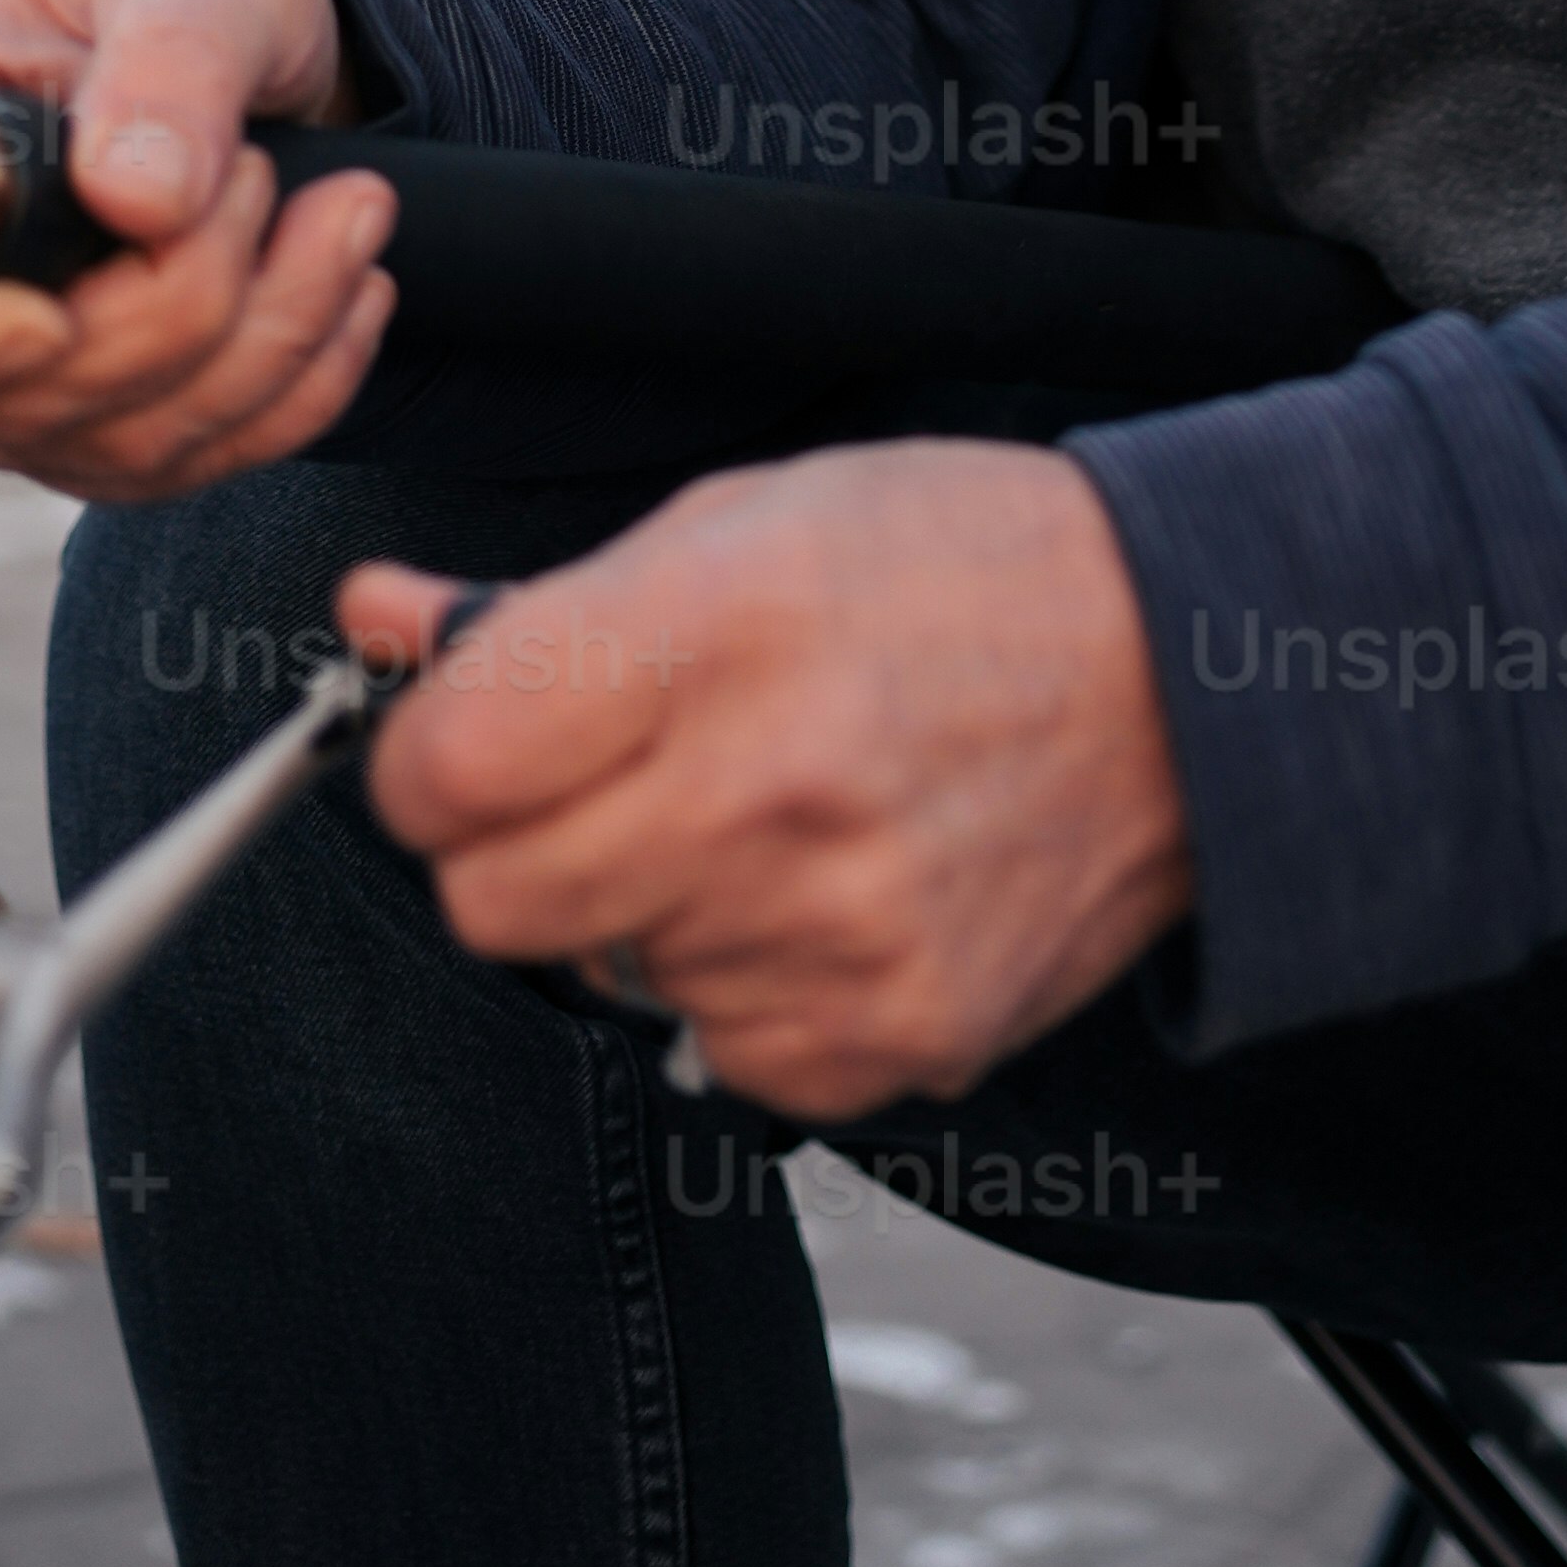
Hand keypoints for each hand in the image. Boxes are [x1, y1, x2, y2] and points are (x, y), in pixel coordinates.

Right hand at [0, 0, 394, 497]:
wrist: (261, 44)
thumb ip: (169, 63)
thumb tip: (138, 199)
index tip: (50, 319)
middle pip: (13, 397)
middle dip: (181, 302)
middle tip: (274, 174)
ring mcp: (3, 375)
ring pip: (120, 441)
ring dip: (268, 337)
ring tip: (355, 208)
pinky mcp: (96, 425)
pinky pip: (192, 460)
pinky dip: (298, 388)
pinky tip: (356, 289)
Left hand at [349, 441, 1195, 1118]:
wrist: (1193, 678)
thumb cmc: (966, 571)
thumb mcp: (746, 519)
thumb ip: (541, 603)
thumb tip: (373, 624)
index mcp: (721, 627)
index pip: (444, 769)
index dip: (434, 754)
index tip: (478, 738)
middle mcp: (771, 790)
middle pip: (492, 903)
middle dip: (513, 845)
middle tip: (609, 782)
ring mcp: (834, 935)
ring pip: (602, 976)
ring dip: (646, 908)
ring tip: (768, 812)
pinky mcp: (887, 1042)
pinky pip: (715, 1047)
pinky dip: (743, 983)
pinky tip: (829, 889)